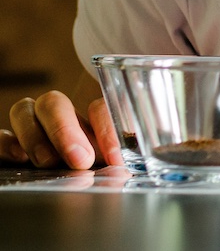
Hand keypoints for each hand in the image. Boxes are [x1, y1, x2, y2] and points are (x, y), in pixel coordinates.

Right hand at [0, 91, 120, 169]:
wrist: (69, 192)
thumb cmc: (98, 173)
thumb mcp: (111, 165)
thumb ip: (118, 158)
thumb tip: (131, 162)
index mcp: (90, 120)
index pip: (97, 107)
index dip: (107, 128)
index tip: (116, 157)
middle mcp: (59, 119)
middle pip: (53, 102)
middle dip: (64, 129)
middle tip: (80, 160)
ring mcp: (31, 129)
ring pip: (24, 111)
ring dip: (35, 135)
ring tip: (48, 162)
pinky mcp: (9, 147)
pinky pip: (1, 136)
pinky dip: (6, 143)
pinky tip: (19, 158)